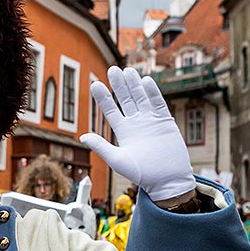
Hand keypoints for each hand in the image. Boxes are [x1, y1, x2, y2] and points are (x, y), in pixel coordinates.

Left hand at [81, 66, 195, 201]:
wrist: (167, 181)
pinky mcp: (166, 122)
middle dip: (119, 85)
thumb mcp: (117, 160)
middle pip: (126, 99)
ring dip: (134, 85)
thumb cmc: (142, 175)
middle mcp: (137, 124)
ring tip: (127, 70)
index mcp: (124, 132)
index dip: (103, 97)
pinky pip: (158, 104)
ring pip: (141, 98)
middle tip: (112, 69)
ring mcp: (151, 121)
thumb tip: (82, 137)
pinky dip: (153, 93)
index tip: (95, 84)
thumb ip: (101, 147)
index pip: (111, 110)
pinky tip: (146, 81)